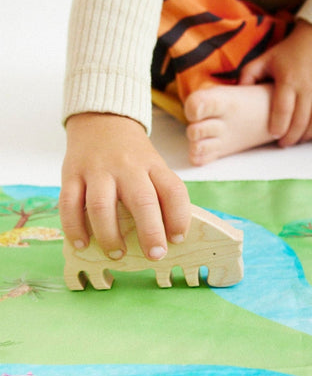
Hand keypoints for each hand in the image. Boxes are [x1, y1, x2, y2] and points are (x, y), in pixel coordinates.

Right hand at [60, 113, 190, 260]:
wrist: (102, 120)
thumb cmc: (134, 156)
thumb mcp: (155, 167)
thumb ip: (161, 195)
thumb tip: (169, 236)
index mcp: (154, 166)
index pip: (173, 191)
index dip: (179, 217)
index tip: (178, 239)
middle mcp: (127, 167)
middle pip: (142, 201)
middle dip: (150, 232)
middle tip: (155, 255)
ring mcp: (97, 170)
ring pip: (101, 206)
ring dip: (109, 235)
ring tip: (116, 254)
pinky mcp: (71, 173)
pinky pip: (69, 204)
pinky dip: (73, 227)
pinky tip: (82, 244)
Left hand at [238, 20, 311, 146]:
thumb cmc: (290, 50)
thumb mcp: (266, 58)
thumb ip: (249, 75)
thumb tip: (237, 92)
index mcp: (288, 79)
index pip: (283, 112)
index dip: (278, 128)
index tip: (274, 136)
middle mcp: (309, 86)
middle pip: (300, 122)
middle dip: (291, 138)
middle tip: (284, 143)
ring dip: (307, 135)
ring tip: (298, 139)